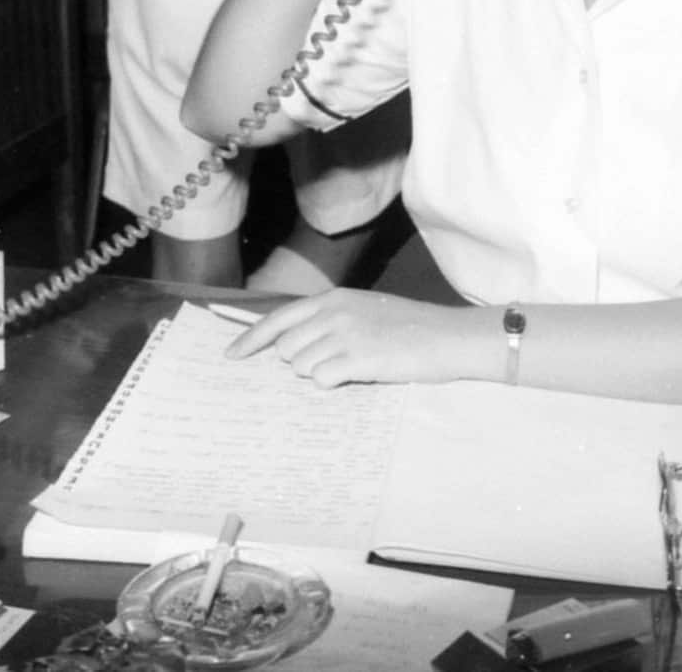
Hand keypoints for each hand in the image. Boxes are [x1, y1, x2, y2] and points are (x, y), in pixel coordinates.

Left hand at [224, 289, 465, 386]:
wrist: (449, 337)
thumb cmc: (411, 328)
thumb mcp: (366, 311)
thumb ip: (330, 321)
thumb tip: (292, 347)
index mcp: (334, 298)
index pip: (279, 318)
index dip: (251, 339)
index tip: (232, 355)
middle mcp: (334, 312)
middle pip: (286, 348)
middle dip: (300, 362)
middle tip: (333, 363)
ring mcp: (344, 334)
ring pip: (301, 367)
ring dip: (319, 373)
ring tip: (352, 366)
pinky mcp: (357, 358)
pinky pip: (321, 381)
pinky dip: (334, 384)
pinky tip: (357, 375)